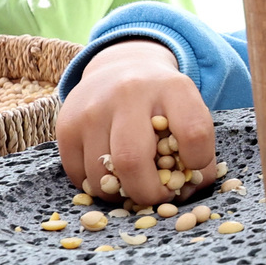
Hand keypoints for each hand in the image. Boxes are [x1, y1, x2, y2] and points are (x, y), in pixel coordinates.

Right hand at [57, 39, 220, 207]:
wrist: (122, 68)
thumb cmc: (163, 102)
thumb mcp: (190, 110)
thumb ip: (199, 148)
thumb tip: (188, 190)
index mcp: (172, 88)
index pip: (194, 132)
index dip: (198, 160)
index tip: (193, 166)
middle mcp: (128, 94)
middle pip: (132, 160)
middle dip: (148, 193)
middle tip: (157, 196)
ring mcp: (92, 109)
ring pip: (100, 174)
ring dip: (119, 194)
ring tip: (133, 187)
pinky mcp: (66, 126)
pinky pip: (78, 175)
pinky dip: (96, 187)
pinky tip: (111, 177)